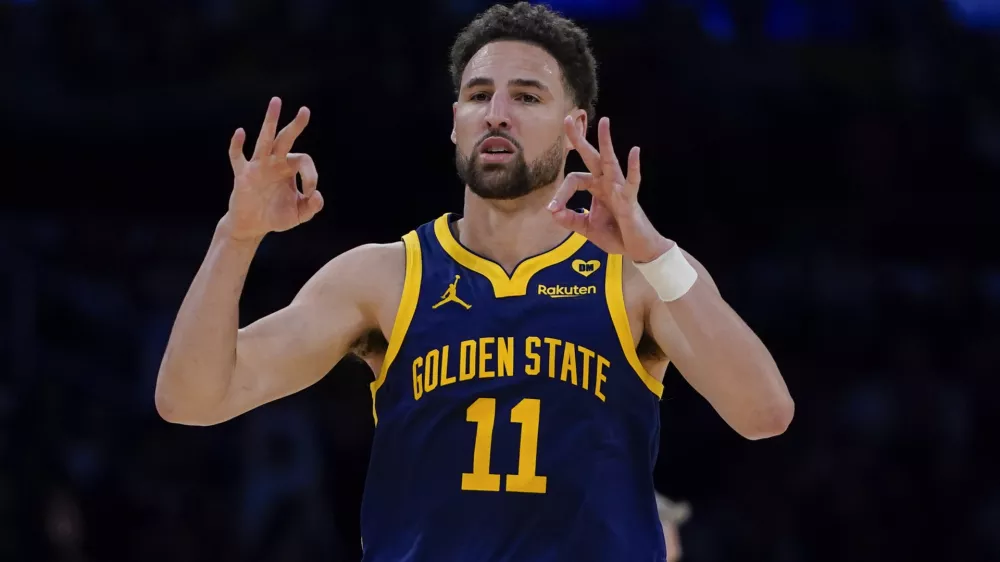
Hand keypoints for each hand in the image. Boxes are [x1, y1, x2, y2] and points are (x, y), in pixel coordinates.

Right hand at [224, 97, 322, 240]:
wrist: (251, 225)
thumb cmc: (276, 216)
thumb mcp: (298, 214)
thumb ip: (312, 207)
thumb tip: (317, 195)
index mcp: (289, 168)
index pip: (304, 161)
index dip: (311, 176)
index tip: (310, 194)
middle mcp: (274, 163)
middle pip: (286, 139)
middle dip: (296, 126)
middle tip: (306, 110)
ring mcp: (258, 166)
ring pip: (265, 140)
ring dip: (271, 121)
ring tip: (277, 101)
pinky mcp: (242, 174)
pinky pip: (237, 157)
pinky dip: (237, 145)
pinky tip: (240, 132)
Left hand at [547, 116, 671, 262]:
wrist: (637, 249)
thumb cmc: (616, 235)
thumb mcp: (587, 229)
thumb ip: (571, 220)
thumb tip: (552, 212)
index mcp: (596, 189)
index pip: (574, 180)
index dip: (561, 193)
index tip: (552, 209)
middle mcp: (606, 184)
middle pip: (590, 157)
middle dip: (578, 139)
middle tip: (567, 119)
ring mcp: (619, 189)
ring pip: (610, 162)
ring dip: (606, 142)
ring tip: (604, 121)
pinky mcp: (630, 200)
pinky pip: (632, 181)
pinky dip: (633, 167)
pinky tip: (635, 151)